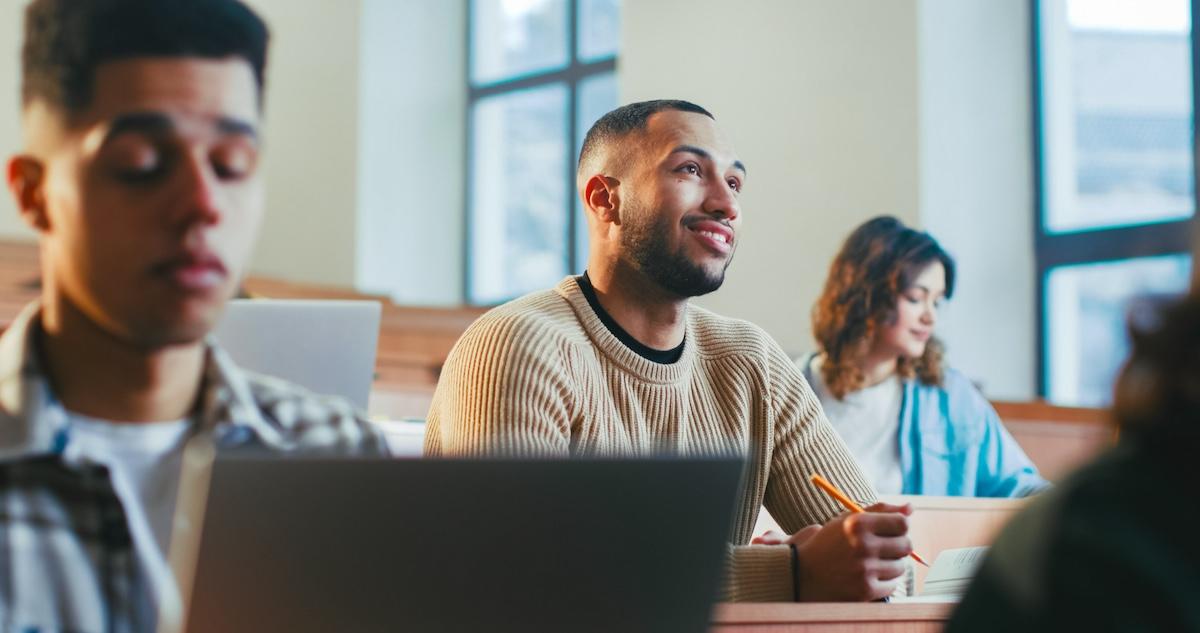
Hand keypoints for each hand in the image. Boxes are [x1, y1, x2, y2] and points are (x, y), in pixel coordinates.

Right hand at [792, 501, 913, 601]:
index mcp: (858, 523)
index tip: (892, 531)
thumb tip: (910, 508)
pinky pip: (892, 586)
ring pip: (900, 567)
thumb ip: (879, 510)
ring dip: (890, 566)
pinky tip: (867, 578)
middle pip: (906, 545)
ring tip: (871, 564)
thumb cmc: (829, 543)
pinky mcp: (865, 590)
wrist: (803, 573)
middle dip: (898, 547)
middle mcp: (862, 545)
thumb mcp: (848, 520)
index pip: (902, 523)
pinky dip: (883, 583)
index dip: (900, 527)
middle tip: (883, 549)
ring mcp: (864, 569)